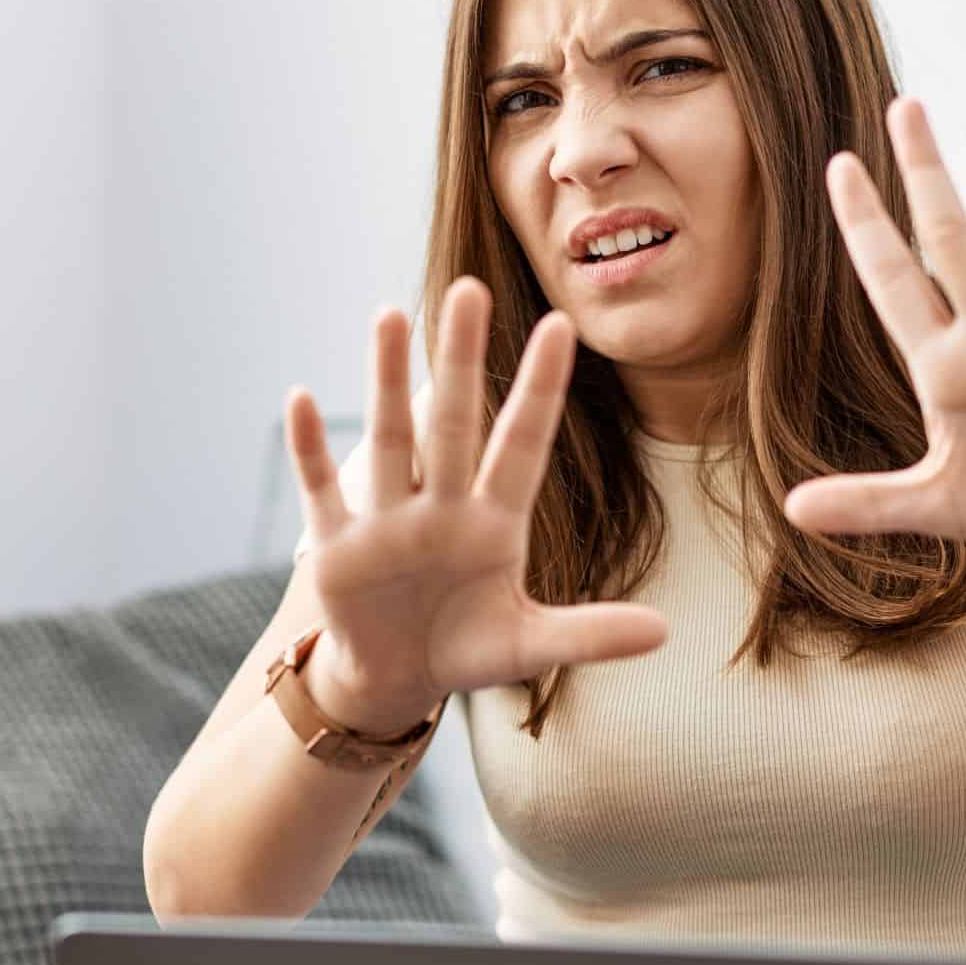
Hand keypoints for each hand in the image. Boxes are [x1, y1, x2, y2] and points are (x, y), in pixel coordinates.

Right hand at [287, 277, 667, 732]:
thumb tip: (664, 633)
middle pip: (453, 422)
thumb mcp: (529, 647)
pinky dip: (309, 448)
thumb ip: (588, 634)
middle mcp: (442, 505)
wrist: (395, 676)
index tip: (563, 326)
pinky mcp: (337, 545)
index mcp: (494, 521)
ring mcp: (387, 520)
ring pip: (390, 438)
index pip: (522, 445)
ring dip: (386, 380)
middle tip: (471, 288)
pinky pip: (322, 488)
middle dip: (462, 360)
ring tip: (389, 315)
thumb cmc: (466, 648)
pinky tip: (301, 399)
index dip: (540, 390)